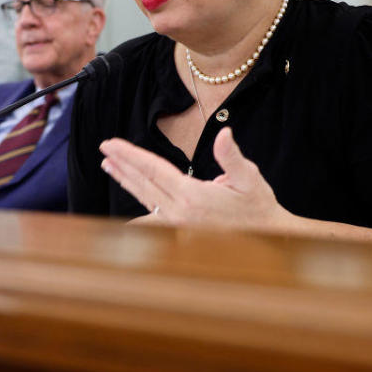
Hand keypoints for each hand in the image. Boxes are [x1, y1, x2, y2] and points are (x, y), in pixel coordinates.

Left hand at [99, 127, 288, 229]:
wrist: (268, 239)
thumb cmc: (258, 207)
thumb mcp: (249, 178)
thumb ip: (232, 156)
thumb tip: (224, 132)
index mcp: (192, 196)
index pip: (153, 170)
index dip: (130, 155)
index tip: (111, 143)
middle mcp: (179, 212)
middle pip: (143, 183)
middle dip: (122, 163)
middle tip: (104, 148)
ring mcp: (177, 224)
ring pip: (144, 198)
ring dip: (125, 180)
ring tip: (109, 166)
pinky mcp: (180, 230)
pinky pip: (152, 212)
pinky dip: (137, 199)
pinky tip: (128, 192)